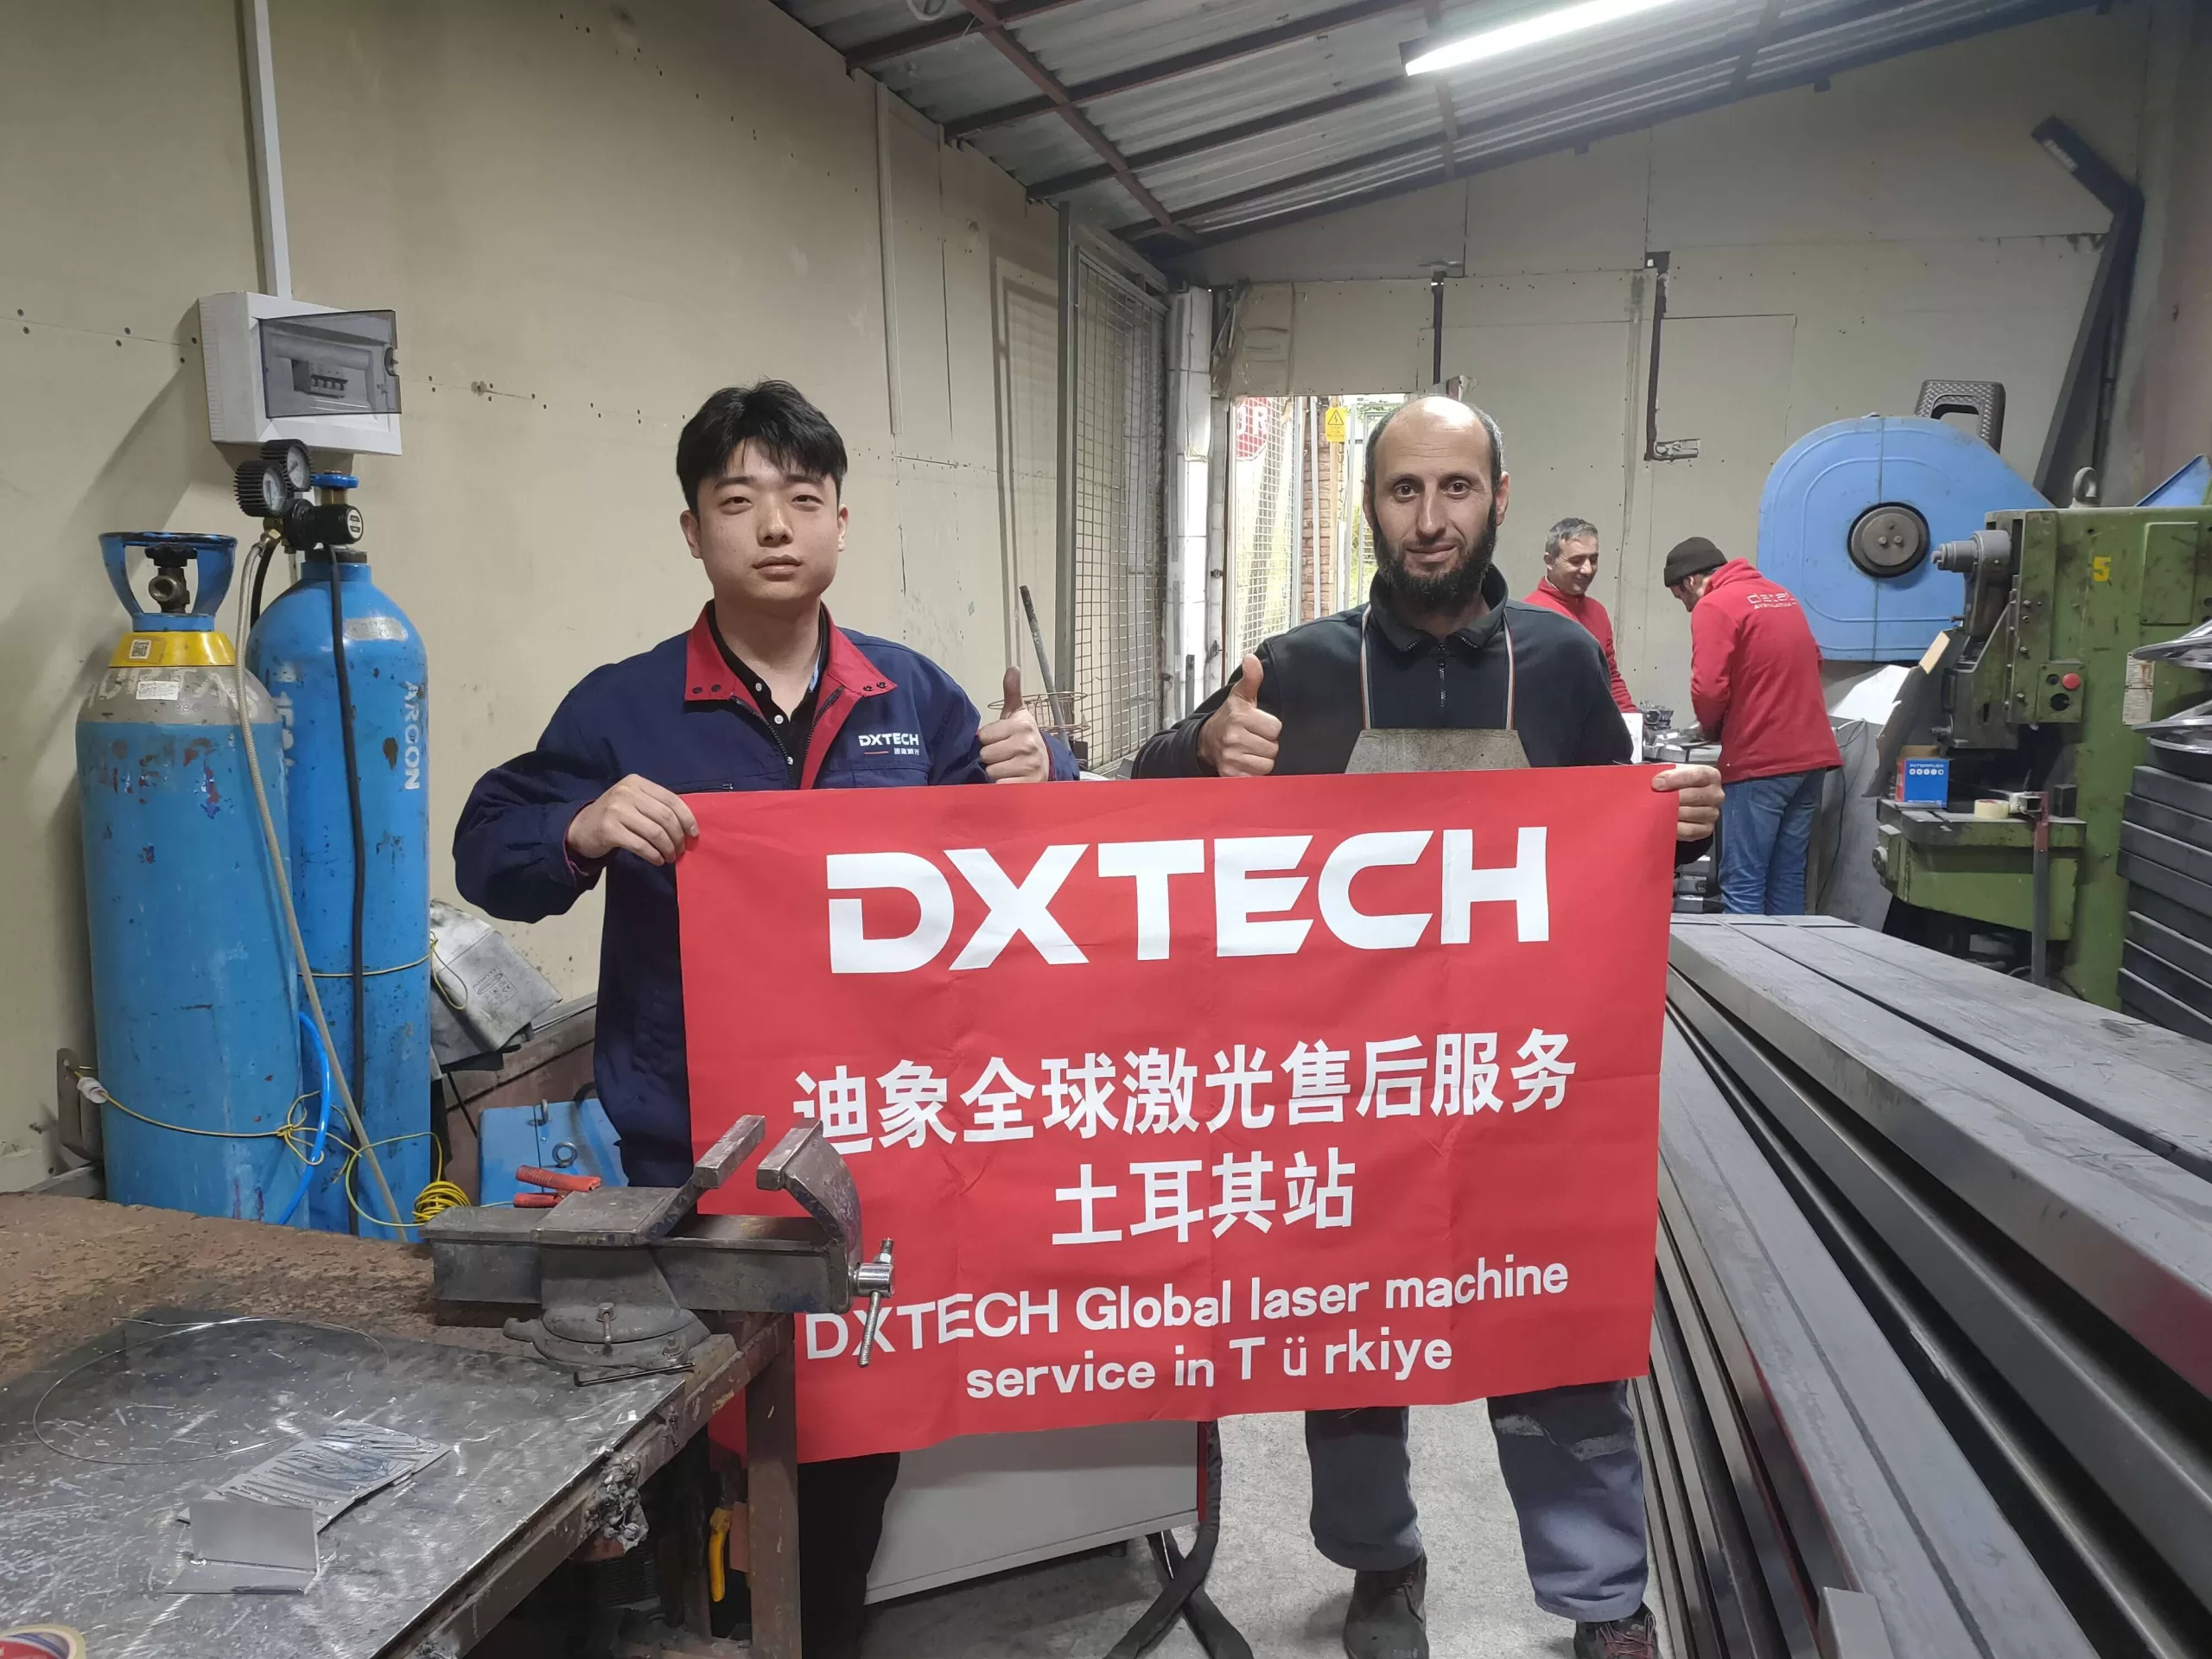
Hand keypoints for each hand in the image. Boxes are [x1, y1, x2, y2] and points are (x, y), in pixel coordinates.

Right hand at [565, 774, 699, 865]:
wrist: (581, 827)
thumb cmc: (615, 815)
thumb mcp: (634, 802)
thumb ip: (656, 806)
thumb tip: (688, 826)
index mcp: (637, 782)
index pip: (671, 799)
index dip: (687, 818)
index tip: (694, 834)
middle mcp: (626, 792)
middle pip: (665, 817)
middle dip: (678, 837)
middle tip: (680, 850)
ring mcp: (616, 810)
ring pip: (655, 832)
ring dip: (667, 848)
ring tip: (670, 857)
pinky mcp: (609, 830)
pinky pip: (641, 845)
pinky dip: (654, 855)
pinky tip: (657, 860)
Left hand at [979, 667, 1051, 782]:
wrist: (1046, 765)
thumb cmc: (1024, 739)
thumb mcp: (1018, 715)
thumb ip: (1012, 693)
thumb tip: (1013, 668)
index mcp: (1022, 726)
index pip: (984, 736)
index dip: (988, 740)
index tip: (999, 741)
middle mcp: (1027, 745)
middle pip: (985, 755)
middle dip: (991, 758)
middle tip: (1003, 756)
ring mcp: (1029, 766)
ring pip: (991, 772)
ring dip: (996, 773)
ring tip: (1008, 768)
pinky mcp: (1028, 786)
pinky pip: (1001, 786)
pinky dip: (1001, 787)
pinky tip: (1010, 780)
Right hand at [1199, 654, 1281, 776]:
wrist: (1206, 740)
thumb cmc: (1229, 718)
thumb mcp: (1240, 696)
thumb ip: (1252, 678)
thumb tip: (1252, 659)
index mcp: (1239, 717)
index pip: (1275, 728)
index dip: (1271, 728)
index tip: (1260, 726)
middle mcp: (1233, 738)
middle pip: (1273, 748)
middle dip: (1267, 745)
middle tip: (1255, 739)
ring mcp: (1231, 758)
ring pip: (1267, 765)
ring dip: (1262, 760)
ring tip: (1252, 751)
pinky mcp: (1230, 775)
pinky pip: (1256, 778)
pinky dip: (1255, 773)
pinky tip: (1247, 762)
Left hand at [1653, 763, 1721, 840]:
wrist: (1681, 798)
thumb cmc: (1678, 783)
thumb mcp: (1674, 772)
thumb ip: (1667, 773)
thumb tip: (1656, 782)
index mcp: (1711, 776)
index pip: (1696, 775)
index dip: (1675, 779)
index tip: (1657, 783)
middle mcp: (1716, 794)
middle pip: (1694, 796)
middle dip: (1671, 798)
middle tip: (1654, 800)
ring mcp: (1713, 813)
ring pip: (1690, 814)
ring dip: (1671, 813)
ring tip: (1657, 811)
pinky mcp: (1707, 829)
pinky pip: (1689, 830)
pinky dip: (1675, 827)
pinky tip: (1665, 823)